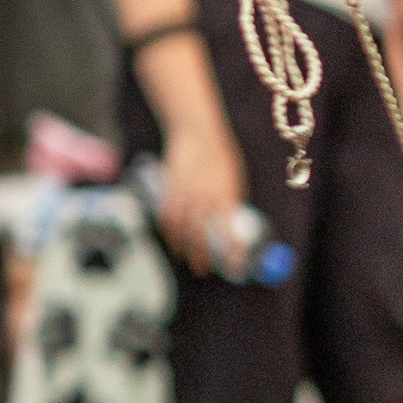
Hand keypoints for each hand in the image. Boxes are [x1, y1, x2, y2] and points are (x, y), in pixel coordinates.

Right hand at [152, 115, 247, 276]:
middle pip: (200, 236)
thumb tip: (231, 222)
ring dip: (182, 248)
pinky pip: (167, 217)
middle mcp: (204, 199)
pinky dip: (169, 231)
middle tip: (203, 270)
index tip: (234, 267)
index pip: (229, 232)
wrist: (196, 132)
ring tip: (185, 258)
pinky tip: (172, 238)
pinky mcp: (169, 190)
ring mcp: (184, 195)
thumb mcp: (234, 178)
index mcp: (225, 196)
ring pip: (180, 231)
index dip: (232, 252)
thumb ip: (232, 200)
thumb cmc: (219, 154)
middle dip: (202, 257)